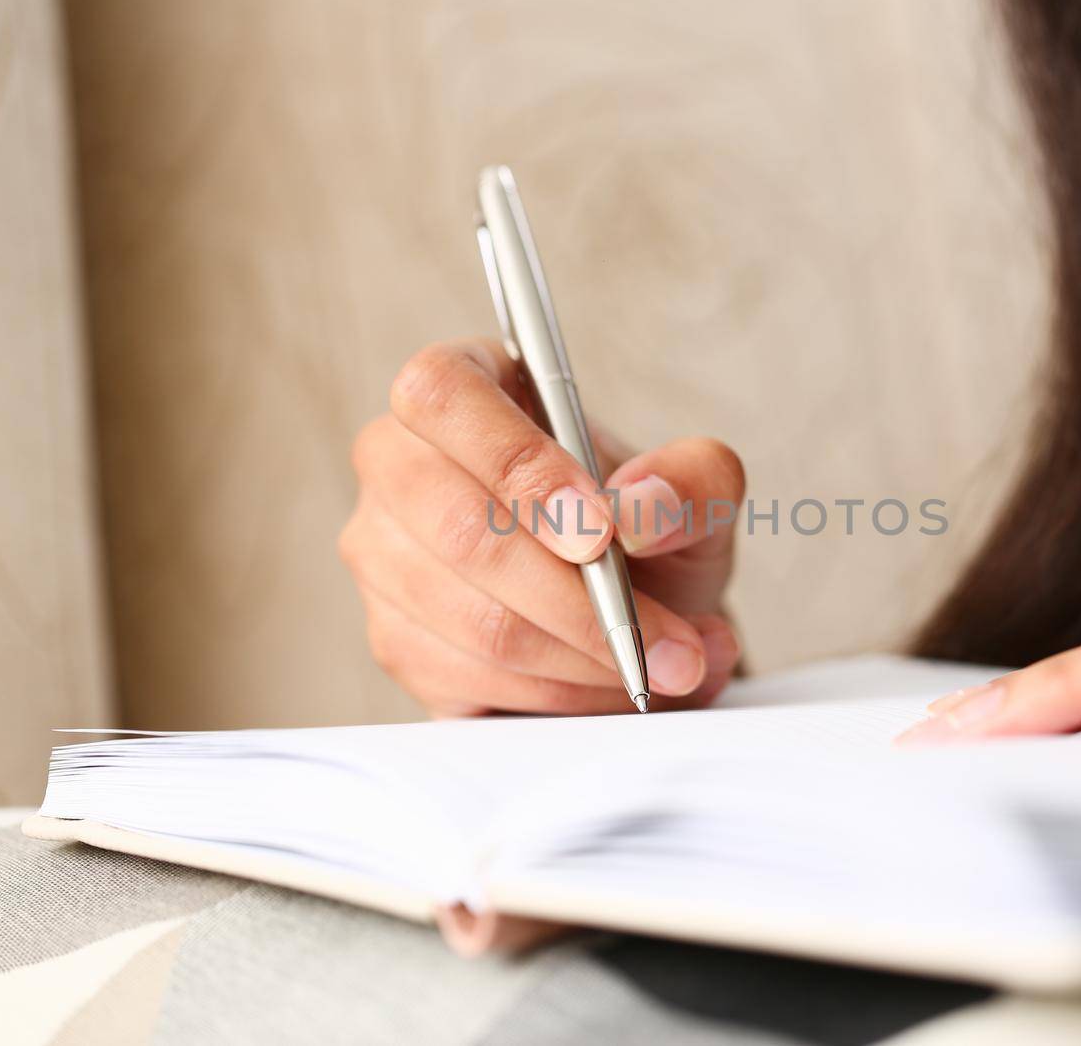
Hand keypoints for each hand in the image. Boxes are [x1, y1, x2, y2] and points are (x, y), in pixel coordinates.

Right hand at [340, 339, 743, 716]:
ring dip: (587, 658)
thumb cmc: (645, 527)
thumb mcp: (698, 490)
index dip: (518, 464)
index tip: (601, 532)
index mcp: (461, 384)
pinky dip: (562, 696)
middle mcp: (398, 463)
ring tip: (669, 666)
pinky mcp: (395, 640)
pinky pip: (473, 681)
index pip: (443, 396)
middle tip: (669, 639)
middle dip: (577, 599)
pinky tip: (614, 684)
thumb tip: (643, 510)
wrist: (635, 608)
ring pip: (474, 622)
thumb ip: (691, 481)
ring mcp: (382, 556)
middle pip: (457, 530)